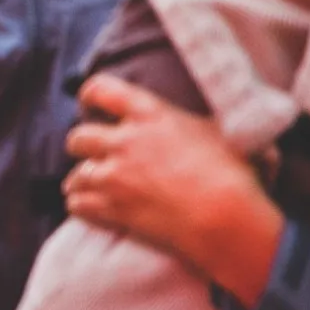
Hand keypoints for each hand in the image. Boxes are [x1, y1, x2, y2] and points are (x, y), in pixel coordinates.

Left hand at [68, 73, 286, 306]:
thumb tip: (214, 122)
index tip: (90, 102)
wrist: (225, 219)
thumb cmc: (233, 175)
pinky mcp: (112, 208)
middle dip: (83, 144)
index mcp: (149, 115)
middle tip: (93, 151)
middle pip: (79, 136)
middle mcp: (124, 142)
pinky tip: (87, 206)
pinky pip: (78, 204)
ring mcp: (114, 176)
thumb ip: (202, 124)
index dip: (91, 94)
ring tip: (90, 183)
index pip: (102, 90)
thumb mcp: (221, 134)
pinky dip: (80, 205)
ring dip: (81, 179)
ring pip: (76, 174)